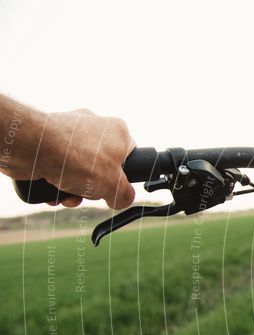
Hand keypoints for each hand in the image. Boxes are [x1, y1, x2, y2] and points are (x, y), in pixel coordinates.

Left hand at [1, 105, 135, 208]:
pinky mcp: (47, 139)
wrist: (32, 146)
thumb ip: (124, 195)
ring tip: (68, 196)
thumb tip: (122, 199)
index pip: (130, 156)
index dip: (124, 177)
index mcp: (117, 130)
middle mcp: (94, 125)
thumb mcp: (114, 186)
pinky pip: (59, 165)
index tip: (114, 188)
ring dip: (75, 189)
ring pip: (79, 169)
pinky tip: (53, 192)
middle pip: (102, 166)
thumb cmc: (78, 159)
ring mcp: (69, 131)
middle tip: (89, 194)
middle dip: (94, 187)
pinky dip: (57, 182)